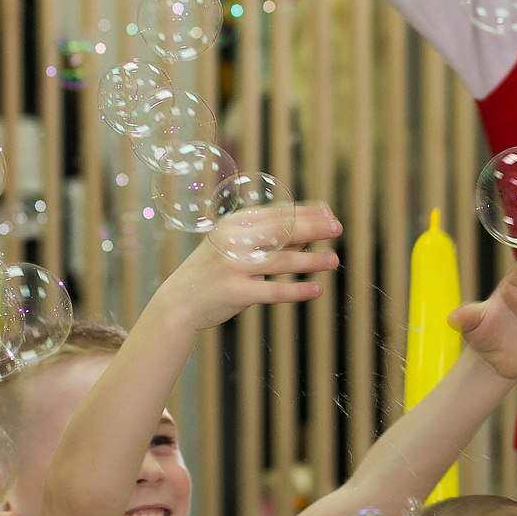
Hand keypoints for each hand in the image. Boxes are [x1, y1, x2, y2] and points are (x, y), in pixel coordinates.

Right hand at [159, 203, 340, 330]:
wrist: (179, 302)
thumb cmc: (214, 272)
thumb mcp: (236, 248)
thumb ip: (270, 241)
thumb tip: (308, 234)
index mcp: (234, 224)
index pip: (277, 214)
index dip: (305, 213)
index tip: (329, 214)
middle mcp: (233, 241)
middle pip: (281, 231)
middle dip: (313, 229)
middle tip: (337, 229)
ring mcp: (233, 266)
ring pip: (281, 260)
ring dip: (311, 260)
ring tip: (334, 260)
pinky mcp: (235, 292)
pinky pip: (273, 291)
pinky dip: (297, 289)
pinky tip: (316, 288)